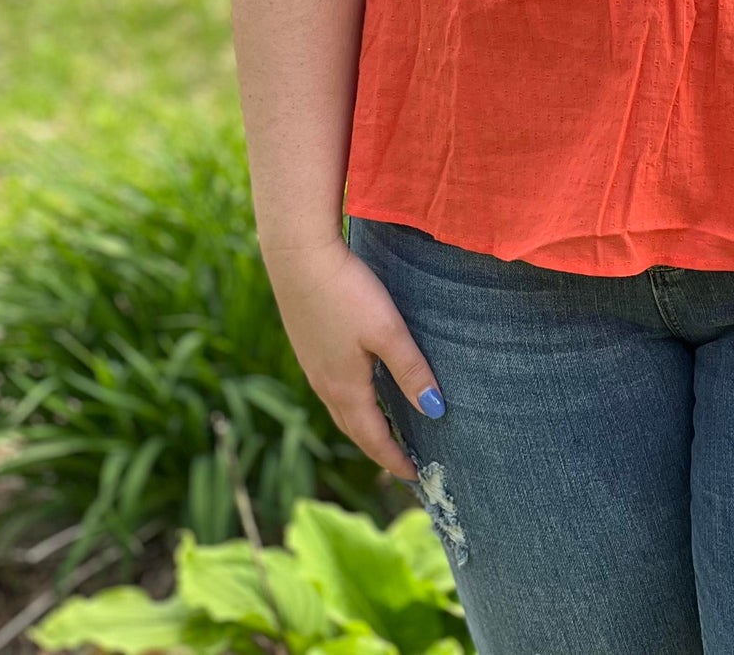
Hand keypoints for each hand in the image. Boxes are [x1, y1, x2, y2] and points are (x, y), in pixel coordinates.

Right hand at [261, 236, 441, 482]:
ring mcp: (312, 365)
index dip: (394, 460)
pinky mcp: (308, 346)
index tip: (415, 476)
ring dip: (363, 426)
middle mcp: (324, 384)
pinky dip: (351, 403)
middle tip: (403, 461)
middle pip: (354, 430)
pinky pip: (332, 389)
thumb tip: (435, 410)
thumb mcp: (387, 331)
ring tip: (386, 430)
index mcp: (345, 387)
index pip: (373, 438)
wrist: (298, 256)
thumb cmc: (346, 292)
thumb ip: (411, 370)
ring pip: (341, 409)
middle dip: (378, 449)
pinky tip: (361, 388)